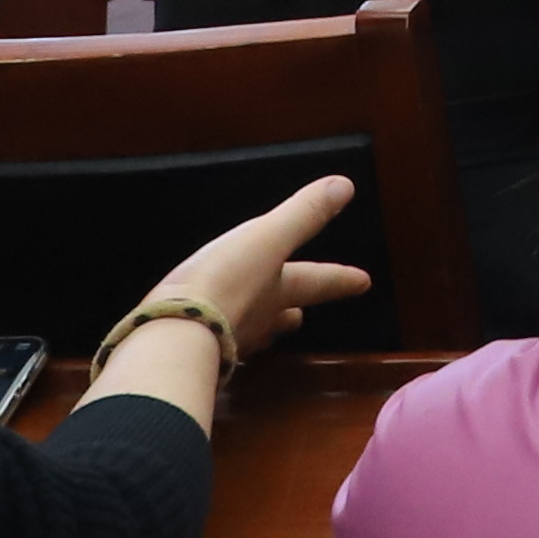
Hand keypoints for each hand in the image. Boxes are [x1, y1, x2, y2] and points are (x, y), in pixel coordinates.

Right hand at [96, 174, 370, 423]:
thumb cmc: (224, 282)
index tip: (364, 282)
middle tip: (301, 315)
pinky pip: (214, 342)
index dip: (341, 278)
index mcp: (279, 292)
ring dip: (259, 326)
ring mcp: (227, 341)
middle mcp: (258, 321)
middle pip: (281, 317)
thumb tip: (344, 186)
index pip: (318, 282)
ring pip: (250, 333)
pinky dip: (219, 335)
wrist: (174, 333)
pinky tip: (210, 334)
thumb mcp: (265, 239)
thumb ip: (301, 215)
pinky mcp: (195, 351)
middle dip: (292, 313)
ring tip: (262, 324)